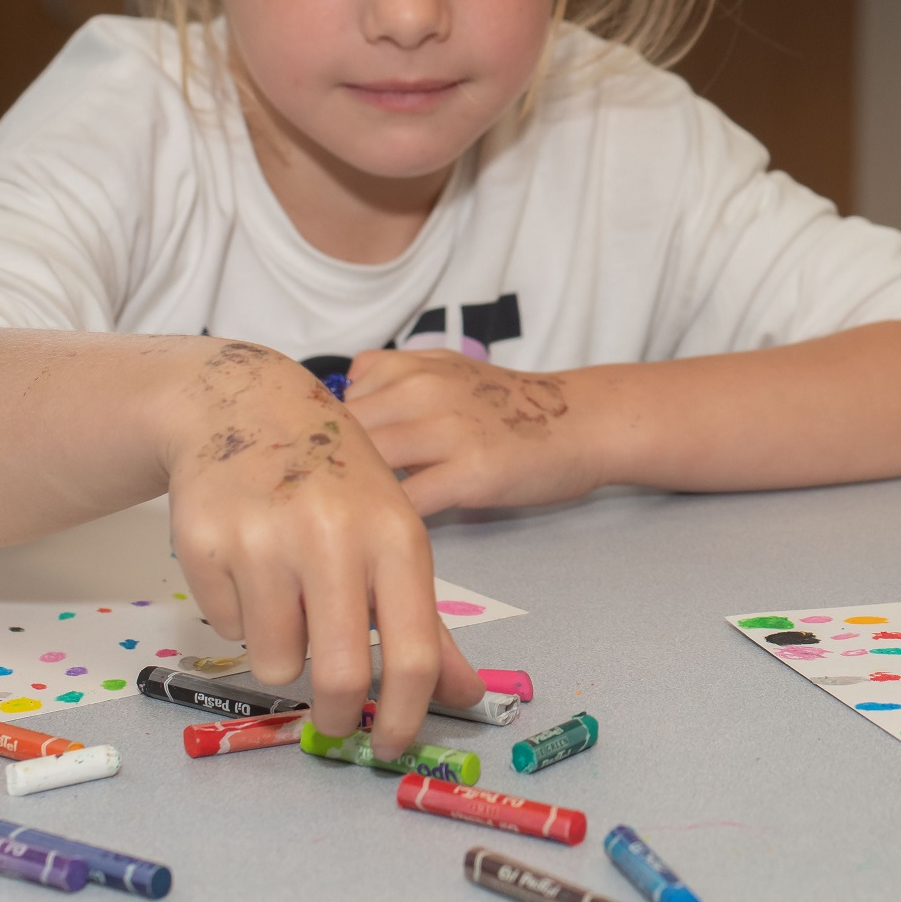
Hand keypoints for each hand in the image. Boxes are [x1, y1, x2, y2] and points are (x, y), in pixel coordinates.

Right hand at [163, 342, 482, 754]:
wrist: (246, 405)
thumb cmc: (336, 479)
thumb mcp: (394, 534)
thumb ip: (428, 623)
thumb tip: (467, 696)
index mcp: (395, 536)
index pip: (413, 653)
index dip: (404, 716)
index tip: (390, 746)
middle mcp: (333, 537)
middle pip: (338, 673)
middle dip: (335, 714)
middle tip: (332, 719)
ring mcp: (264, 540)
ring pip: (274, 660)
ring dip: (282, 651)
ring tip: (287, 597)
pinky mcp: (205, 544)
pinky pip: (225, 628)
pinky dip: (239, 616)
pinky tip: (248, 564)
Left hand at [343, 349, 596, 512]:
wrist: (581, 420)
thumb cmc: (508, 406)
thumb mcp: (447, 370)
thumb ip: (392, 380)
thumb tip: (338, 409)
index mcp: (411, 366)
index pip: (335, 400)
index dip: (321, 440)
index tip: (318, 470)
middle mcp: (423, 389)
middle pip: (342, 435)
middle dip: (329, 472)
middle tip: (329, 507)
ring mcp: (448, 430)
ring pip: (369, 465)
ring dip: (354, 500)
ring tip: (352, 525)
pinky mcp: (472, 472)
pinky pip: (408, 501)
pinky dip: (390, 522)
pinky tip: (387, 534)